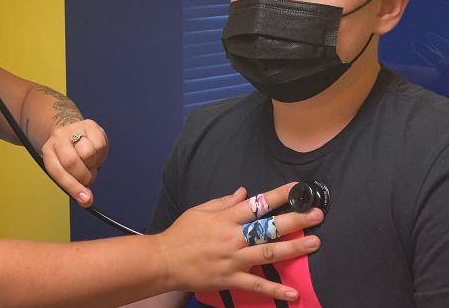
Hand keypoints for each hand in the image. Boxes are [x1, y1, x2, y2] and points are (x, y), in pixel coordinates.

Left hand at [41, 119, 108, 206]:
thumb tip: (87, 201)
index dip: (72, 187)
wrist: (70, 129)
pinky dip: (101, 155)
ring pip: (88, 153)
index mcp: (48, 151)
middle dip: (84, 176)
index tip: (85, 200)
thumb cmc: (66, 156)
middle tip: (87, 179)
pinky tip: (95, 154)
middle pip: (71, 162)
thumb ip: (72, 185)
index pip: (57, 171)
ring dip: (93, 165)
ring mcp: (74, 129)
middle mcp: (58, 138)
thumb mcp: (63, 170)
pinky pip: (101, 145)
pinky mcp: (91, 125)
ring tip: (89, 163)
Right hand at [157, 183, 323, 301]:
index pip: (257, 203)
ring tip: (314, 243)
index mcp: (225, 218)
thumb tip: (244, 192)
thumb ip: (223, 202)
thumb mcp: (198, 211)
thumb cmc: (181, 234)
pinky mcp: (230, 278)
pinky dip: (276, 290)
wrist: (164, 261)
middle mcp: (233, 237)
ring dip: (293, 248)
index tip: (298, 189)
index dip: (279, 195)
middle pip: (269, 227)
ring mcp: (233, 259)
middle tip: (317, 215)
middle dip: (295, 220)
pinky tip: (294, 293)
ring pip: (268, 252)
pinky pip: (257, 285)